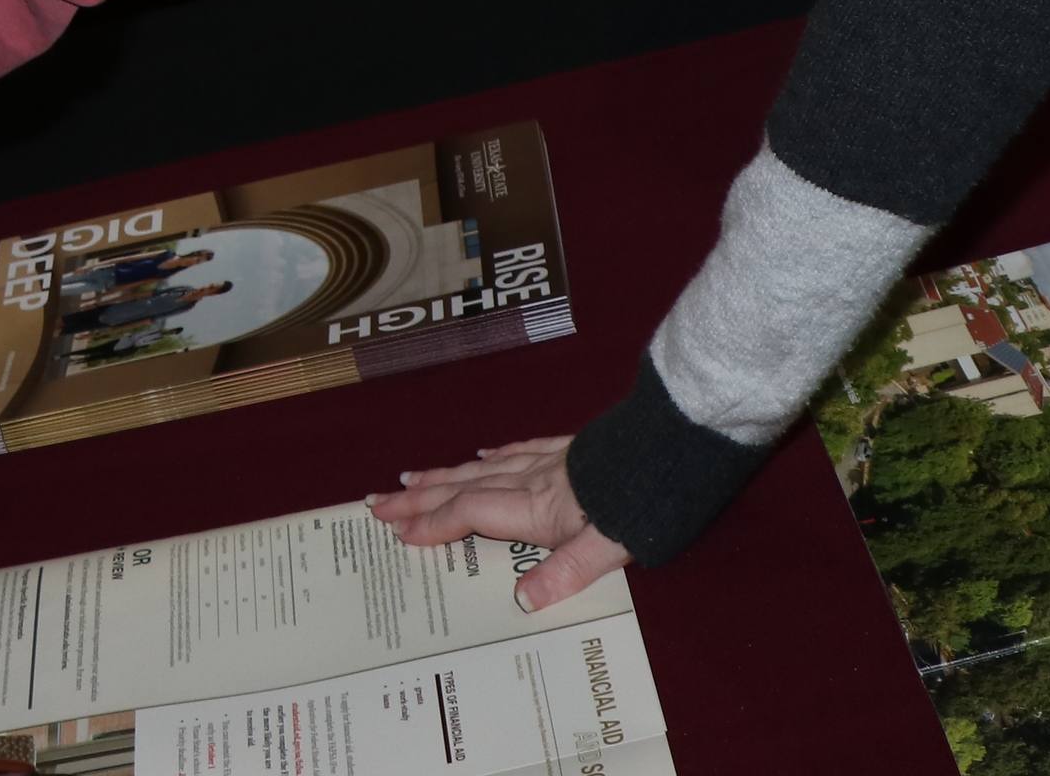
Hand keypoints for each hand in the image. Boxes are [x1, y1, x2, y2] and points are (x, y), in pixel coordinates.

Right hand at [368, 436, 631, 610]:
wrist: (671, 448)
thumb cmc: (641, 503)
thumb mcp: (607, 549)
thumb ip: (564, 573)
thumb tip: (521, 601)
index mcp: (534, 508)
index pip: (469, 514)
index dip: (431, 523)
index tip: (395, 530)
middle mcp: (531, 480)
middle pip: (462, 488)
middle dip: (418, 498)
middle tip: (379, 503)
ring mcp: (548, 461)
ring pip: (482, 468)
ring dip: (443, 476)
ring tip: (411, 477)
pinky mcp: (567, 449)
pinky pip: (517, 451)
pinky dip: (491, 457)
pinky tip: (483, 454)